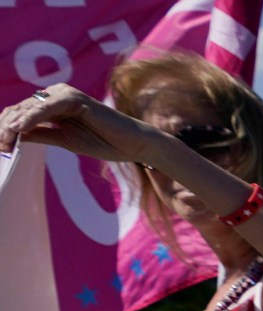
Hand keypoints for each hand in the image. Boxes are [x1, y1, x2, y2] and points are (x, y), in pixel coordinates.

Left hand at [0, 85, 163, 166]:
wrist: (133, 144)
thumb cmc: (105, 142)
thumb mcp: (65, 141)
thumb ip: (41, 134)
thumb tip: (15, 136)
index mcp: (53, 104)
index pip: (22, 114)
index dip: (6, 129)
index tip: (0, 148)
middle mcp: (56, 95)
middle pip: (20, 110)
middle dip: (5, 129)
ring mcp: (64, 94)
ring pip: (29, 109)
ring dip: (13, 126)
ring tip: (3, 141)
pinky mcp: (74, 99)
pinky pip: (46, 109)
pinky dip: (31, 119)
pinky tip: (17, 129)